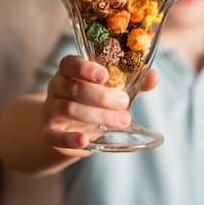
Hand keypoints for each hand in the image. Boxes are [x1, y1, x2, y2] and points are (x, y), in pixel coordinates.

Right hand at [41, 55, 158, 149]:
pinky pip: (55, 135)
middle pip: (75, 87)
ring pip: (69, 108)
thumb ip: (133, 83)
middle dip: (102, 96)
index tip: (104, 76)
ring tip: (122, 120)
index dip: (85, 68)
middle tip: (124, 102)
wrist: (66, 131)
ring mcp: (51, 110)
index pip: (70, 63)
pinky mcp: (49, 133)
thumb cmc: (92, 103)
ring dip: (97, 115)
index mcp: (70, 71)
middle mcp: (57, 87)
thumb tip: (154, 75)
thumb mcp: (111, 91)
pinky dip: (70, 138)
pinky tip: (84, 141)